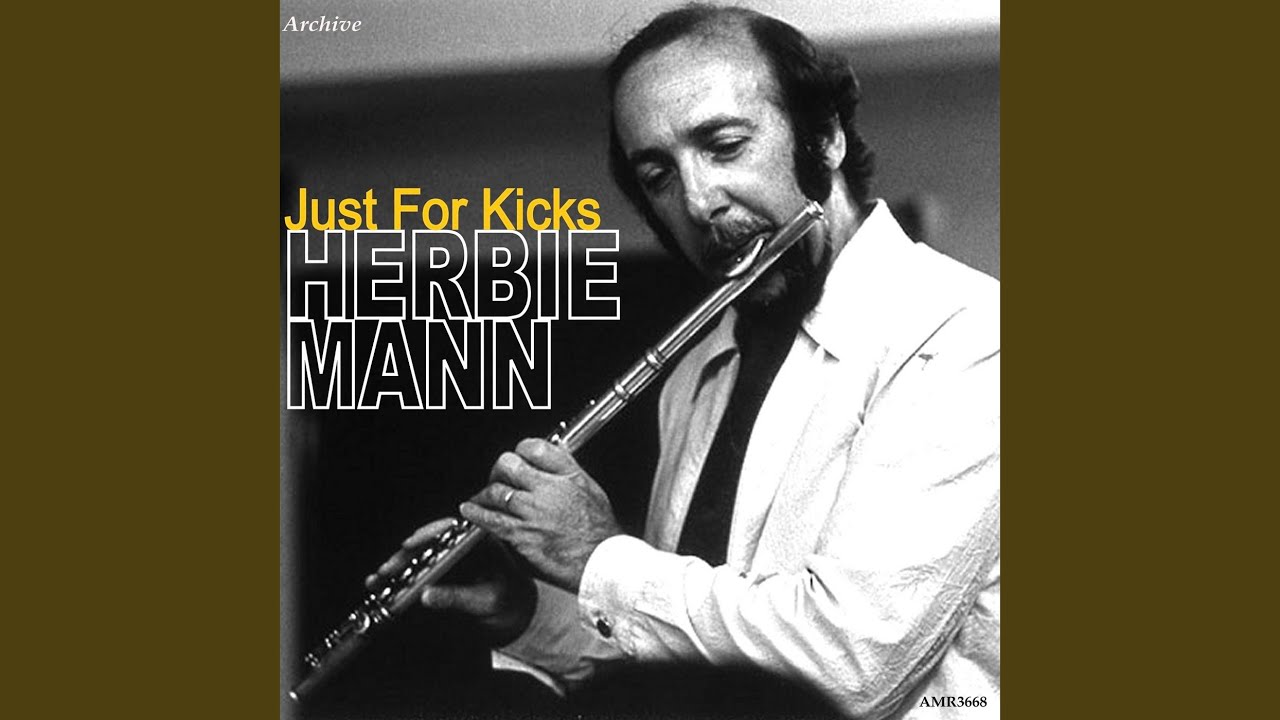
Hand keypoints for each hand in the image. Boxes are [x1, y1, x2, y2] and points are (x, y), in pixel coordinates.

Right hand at [366, 518, 535, 646]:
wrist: (514, 611)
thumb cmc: (509, 600)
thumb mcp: (486, 601)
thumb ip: (458, 598)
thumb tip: (427, 595)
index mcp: (481, 541)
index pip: (452, 530)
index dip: (429, 534)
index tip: (411, 544)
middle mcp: (462, 545)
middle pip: (428, 543)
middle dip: (404, 556)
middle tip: (387, 569)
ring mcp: (449, 557)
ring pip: (418, 557)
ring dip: (397, 567)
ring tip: (377, 579)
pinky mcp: (439, 571)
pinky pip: (417, 572)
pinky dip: (398, 579)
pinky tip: (379, 584)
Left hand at [461, 438, 623, 593]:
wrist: (601, 564)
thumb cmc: (601, 533)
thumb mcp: (592, 491)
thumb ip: (569, 472)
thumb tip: (554, 455)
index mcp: (568, 476)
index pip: (535, 448)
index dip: (521, 451)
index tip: (517, 459)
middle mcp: (548, 489)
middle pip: (509, 465)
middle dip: (499, 470)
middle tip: (497, 478)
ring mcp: (533, 512)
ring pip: (496, 491)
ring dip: (485, 493)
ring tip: (480, 497)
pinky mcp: (522, 534)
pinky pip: (491, 519)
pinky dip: (476, 513)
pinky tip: (468, 510)